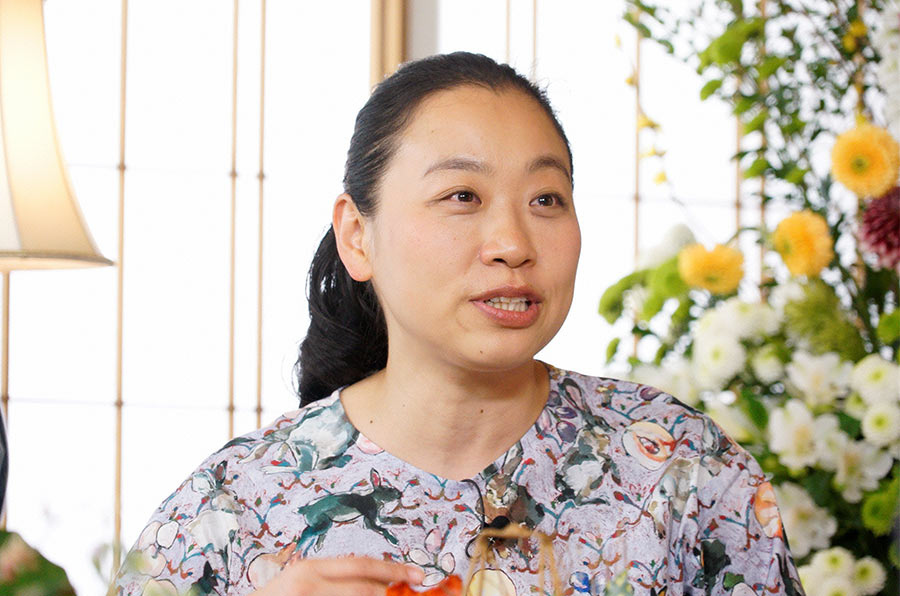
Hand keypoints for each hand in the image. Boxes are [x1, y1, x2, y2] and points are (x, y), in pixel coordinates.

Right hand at [251, 556, 424, 595]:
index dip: (393, 569)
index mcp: (308, 569)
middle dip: (392, 590)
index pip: (360, 565)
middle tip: (416, 592)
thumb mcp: (301, 581)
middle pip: (363, 588)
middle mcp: (308, 586)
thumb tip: (377, 582)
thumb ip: (333, 579)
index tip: (418, 574)